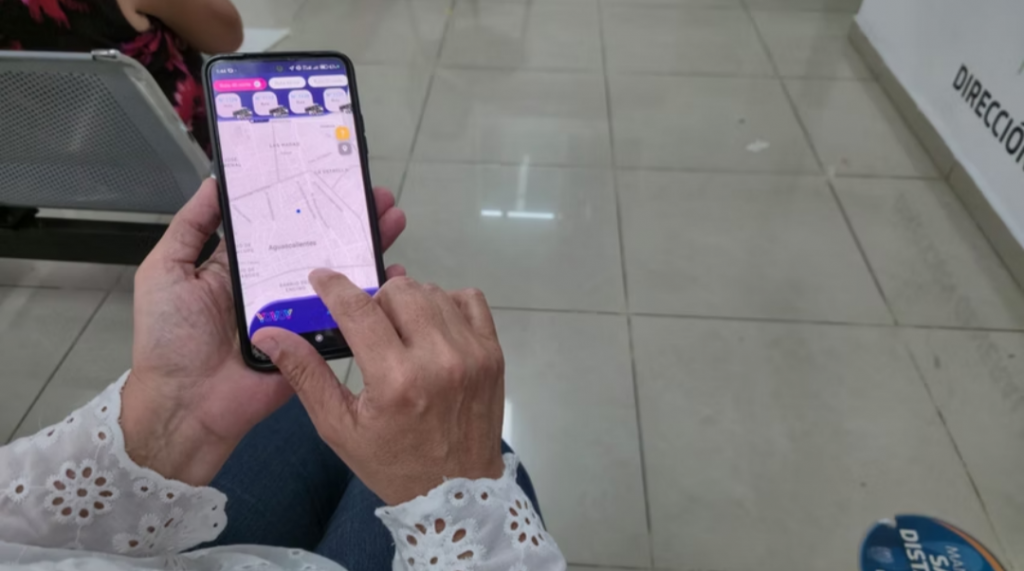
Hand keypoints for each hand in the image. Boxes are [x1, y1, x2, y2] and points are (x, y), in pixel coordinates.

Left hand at [121, 178, 406, 485]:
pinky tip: (394, 274)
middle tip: (376, 193)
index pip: (280, 224)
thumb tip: (215, 181)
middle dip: (348, 218)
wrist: (187, 406)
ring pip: (338, 275)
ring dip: (366, 248)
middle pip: (317, 245)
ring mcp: (298, 314)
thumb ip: (189, 227)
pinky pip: (346, 318)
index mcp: (242, 267)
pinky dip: (372, 297)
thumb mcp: (165, 272)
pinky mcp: (315, 342)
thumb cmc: (170, 338)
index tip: (330, 173)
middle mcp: (274, 285)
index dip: (305, 200)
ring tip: (392, 219)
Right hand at [252, 273, 505, 504]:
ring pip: (432, 292)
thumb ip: (305, 375)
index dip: (334, 286)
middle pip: (399, 291)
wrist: (457, 493)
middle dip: (375, 300)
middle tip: (368, 325)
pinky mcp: (493, 353)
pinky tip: (433, 329)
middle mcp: (438, 359)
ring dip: (409, 302)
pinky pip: (469, 299)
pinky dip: (447, 303)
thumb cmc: (392, 463)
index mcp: (395, 381)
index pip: (359, 309)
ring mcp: (471, 353)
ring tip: (400, 330)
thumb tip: (267, 334)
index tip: (320, 277)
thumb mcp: (339, 427)